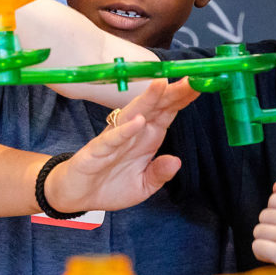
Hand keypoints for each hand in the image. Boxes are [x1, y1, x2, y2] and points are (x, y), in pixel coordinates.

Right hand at [44, 78, 198, 212]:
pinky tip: (138, 122)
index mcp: (147, 138)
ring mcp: (115, 139)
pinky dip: (125, 130)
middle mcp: (133, 133)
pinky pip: (112, 139)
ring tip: (163, 85)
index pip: (167, 113)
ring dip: (148, 100)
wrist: (75, 196)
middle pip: (155, 108)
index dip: (182, 99)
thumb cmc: (109, 185)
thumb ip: (159, 174)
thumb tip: (176, 161)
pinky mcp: (97, 151)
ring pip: (134, 114)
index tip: (200, 84)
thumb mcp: (142, 186)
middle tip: (191, 78)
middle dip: (172, 93)